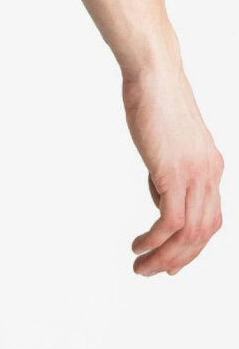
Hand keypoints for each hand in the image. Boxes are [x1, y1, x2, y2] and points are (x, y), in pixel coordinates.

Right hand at [123, 64, 222, 275]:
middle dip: (179, 260)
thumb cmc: (155, 100)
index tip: (170, 263)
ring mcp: (196, 175)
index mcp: (211, 167)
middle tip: (152, 273)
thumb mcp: (166, 143)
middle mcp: (210, 174)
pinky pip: (172, 222)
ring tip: (141, 268)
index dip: (193, 247)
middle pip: (204, 233)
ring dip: (165, 257)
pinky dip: (155, 241)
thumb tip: (161, 193)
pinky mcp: (175, 173)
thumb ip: (168, 170)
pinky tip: (138, 247)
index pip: (211, 219)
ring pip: (190, 233)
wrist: (154, 75)